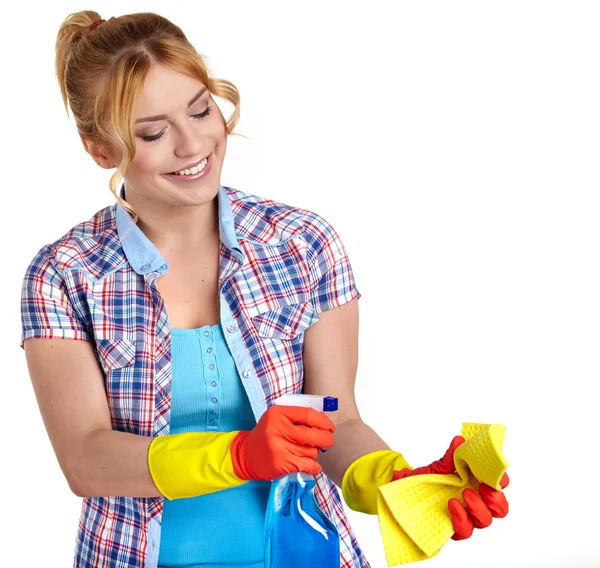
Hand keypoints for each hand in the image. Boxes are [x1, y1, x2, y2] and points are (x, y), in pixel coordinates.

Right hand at [230, 405, 335, 479]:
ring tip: (305, 452)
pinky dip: (314, 466)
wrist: (246, 455)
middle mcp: (278, 429)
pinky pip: (309, 465)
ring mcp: (280, 448)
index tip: (330, 427)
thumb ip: (297, 418)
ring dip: (314, 453)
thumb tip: (323, 424)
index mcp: (278, 413)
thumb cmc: (267, 434)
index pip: (308, 414)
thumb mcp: (277, 418)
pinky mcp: (282, 464)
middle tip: (328, 441)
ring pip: (312, 451)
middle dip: (326, 439)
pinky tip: (310, 464)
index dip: (324, 421)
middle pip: (313, 435)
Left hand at [390, 435, 509, 539]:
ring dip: (479, 507)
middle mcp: (476, 502)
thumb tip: (459, 440)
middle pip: (500, 508)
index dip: (502, 480)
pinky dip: (461, 518)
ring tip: (466, 493)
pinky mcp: (455, 529)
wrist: (407, 493)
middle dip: (496, 499)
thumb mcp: (438, 466)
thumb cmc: (428, 479)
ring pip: (485, 520)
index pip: (499, 485)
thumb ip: (451, 456)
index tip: (497, 475)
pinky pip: (465, 530)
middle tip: (484, 487)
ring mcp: (467, 517)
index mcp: (477, 484)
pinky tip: (452, 504)